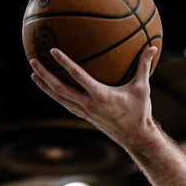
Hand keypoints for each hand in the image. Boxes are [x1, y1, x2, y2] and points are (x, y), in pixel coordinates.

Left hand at [29, 46, 159, 149]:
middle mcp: (89, 104)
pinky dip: (56, 95)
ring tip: (34, 75)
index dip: (64, 62)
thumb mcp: (143, 89)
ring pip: (59, 98)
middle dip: (45, 75)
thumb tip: (152, 46)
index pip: (78, 76)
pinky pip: (66, 104)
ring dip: (45, 87)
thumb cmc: (140, 112)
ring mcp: (85, 112)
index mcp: (101, 96)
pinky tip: (50, 89)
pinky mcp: (86, 116)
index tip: (53, 51)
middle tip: (33, 62)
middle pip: (60, 89)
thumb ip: (144, 66)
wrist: (137, 138)